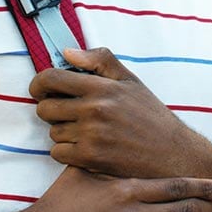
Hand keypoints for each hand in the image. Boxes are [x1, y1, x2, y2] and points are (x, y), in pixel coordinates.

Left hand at [29, 48, 211, 177]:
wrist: (171, 153)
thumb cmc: (150, 115)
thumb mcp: (130, 81)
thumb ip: (99, 61)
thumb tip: (66, 52)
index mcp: (102, 87)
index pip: (51, 78)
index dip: (39, 83)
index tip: (41, 89)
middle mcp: (94, 110)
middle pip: (45, 108)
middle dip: (51, 109)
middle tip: (67, 112)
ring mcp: (91, 136)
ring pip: (52, 132)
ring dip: (62, 132)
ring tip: (85, 131)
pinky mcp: (90, 159)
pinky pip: (57, 153)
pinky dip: (66, 151)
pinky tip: (84, 147)